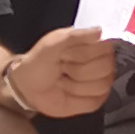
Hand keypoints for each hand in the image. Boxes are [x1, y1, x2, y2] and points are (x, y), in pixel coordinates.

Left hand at [4, 27, 121, 120]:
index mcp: (94, 44)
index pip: (106, 48)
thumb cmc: (41, 61)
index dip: (85, 53)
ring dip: (74, 84)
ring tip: (62, 79)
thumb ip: (75, 35)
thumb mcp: (53, 43)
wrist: (27, 85)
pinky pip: (94, 101)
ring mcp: (100, 83)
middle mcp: (102, 62)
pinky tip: (66, 92)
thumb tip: (100, 32)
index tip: (65, 53)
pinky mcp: (94, 101)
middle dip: (77, 69)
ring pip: (100, 86)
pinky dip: (76, 98)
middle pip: (105, 68)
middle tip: (62, 67)